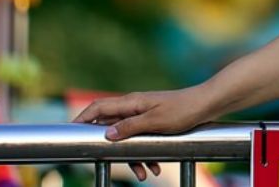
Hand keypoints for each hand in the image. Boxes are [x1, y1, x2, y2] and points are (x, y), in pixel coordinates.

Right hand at [72, 86, 214, 180]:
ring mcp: (144, 115)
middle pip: (111, 129)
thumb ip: (131, 127)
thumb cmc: (183, 109)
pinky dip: (146, 154)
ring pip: (128, 139)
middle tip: (109, 164)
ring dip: (133, 157)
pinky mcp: (154, 122)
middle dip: (112, 150)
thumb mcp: (156, 121)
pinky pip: (142, 140)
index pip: (98, 108)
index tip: (70, 133)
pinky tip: (155, 168)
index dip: (82, 119)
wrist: (208, 104)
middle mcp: (134, 107)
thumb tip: (106, 134)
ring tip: (143, 174)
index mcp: (131, 103)